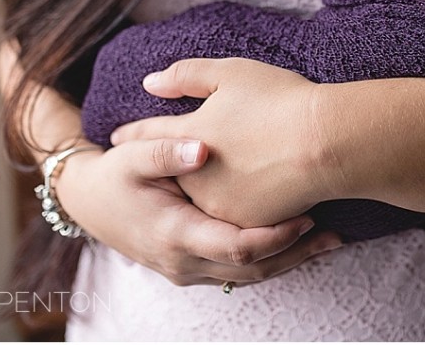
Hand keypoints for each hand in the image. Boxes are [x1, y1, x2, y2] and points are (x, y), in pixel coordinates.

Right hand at [56, 137, 341, 285]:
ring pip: (249, 276)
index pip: (236, 246)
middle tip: (335, 235)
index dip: (275, 235)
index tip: (307, 215)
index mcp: (174, 234)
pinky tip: (298, 243)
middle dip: (295, 254)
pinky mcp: (194, 267)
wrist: (89, 202)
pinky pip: (239, 272)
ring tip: (329, 242)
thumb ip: (164, 150)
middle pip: (252, 269)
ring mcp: (189, 270)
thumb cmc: (115, 175)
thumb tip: (203, 148)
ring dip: (289, 261)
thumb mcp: (131, 156)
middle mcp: (184, 262)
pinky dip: (270, 260)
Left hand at [110, 58, 335, 228]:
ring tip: (192, 193)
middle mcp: (196, 177)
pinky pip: (231, 220)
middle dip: (160, 172)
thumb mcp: (231, 73)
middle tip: (146, 173)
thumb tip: (149, 83)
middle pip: (172, 175)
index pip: (149, 134)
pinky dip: (229, 211)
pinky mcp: (248, 225)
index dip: (133, 133)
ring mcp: (221, 206)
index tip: (117, 137)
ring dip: (196, 196)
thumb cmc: (281, 101)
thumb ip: (185, 76)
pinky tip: (234, 206)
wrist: (325, 142)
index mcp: (188, 136)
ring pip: (201, 201)